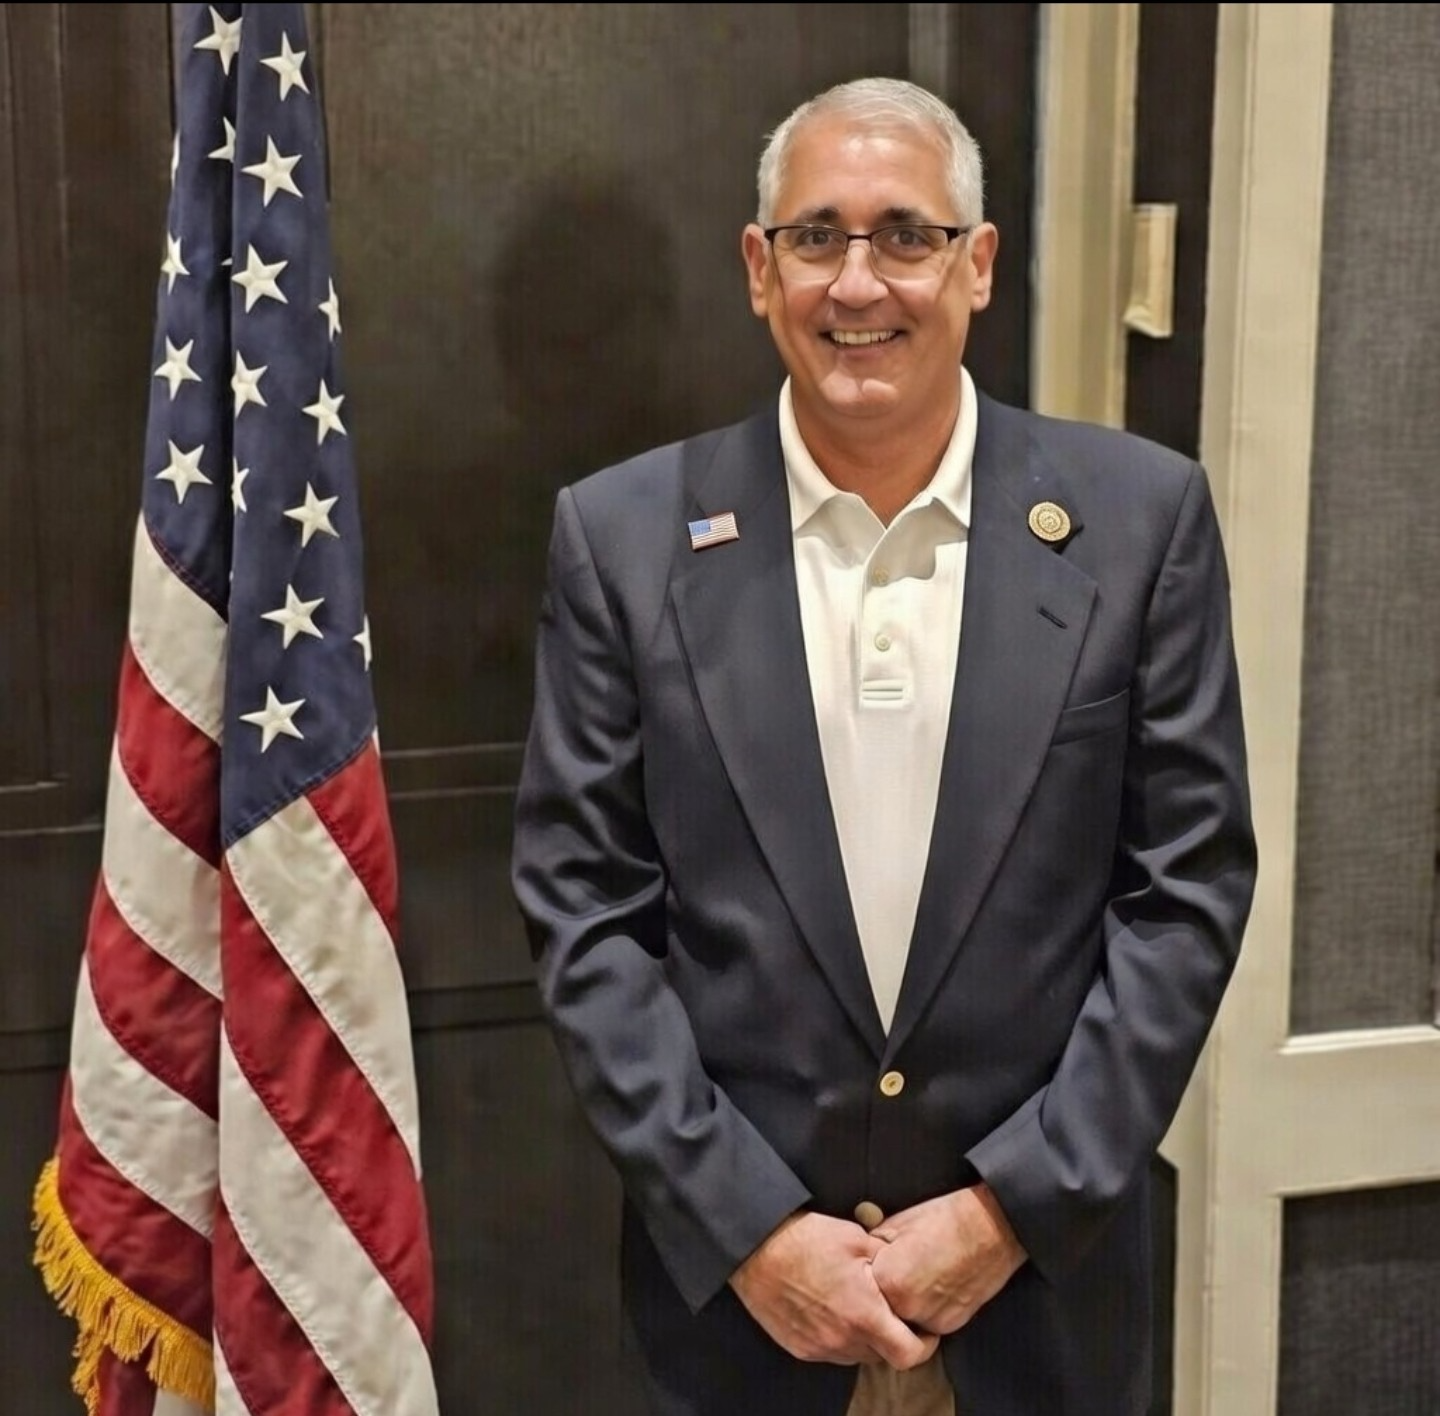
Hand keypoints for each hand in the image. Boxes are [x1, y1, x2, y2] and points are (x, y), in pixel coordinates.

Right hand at [729, 1211, 940, 1368]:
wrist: (757, 1248)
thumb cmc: (808, 1239)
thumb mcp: (857, 1238)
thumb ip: (887, 1262)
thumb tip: (906, 1271)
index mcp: (864, 1315)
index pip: (908, 1355)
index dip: (924, 1346)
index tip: (924, 1331)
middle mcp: (843, 1340)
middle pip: (882, 1356)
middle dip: (892, 1338)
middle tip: (889, 1312)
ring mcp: (819, 1347)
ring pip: (856, 1355)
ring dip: (864, 1339)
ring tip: (857, 1308)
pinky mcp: (799, 1348)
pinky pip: (830, 1352)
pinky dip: (838, 1338)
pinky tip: (832, 1310)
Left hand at [869, 1185, 1026, 1335]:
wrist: (989, 1228)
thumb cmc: (941, 1219)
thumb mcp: (895, 1224)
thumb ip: (872, 1249)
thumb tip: (856, 1259)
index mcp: (886, 1279)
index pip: (861, 1290)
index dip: (867, 1277)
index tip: (875, 1267)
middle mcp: (905, 1307)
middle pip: (881, 1310)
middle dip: (884, 1296)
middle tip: (899, 1273)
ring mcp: (929, 1320)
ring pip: (904, 1321)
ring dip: (905, 1306)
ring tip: (919, 1276)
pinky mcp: (949, 1326)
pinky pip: (927, 1324)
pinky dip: (927, 1310)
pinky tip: (936, 1284)